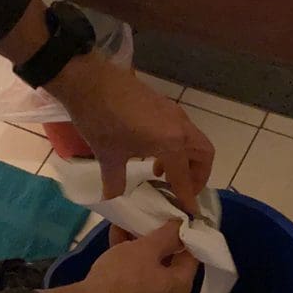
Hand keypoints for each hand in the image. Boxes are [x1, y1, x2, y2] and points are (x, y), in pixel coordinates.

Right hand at [42, 222, 197, 292]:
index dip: (186, 233)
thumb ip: (168, 235)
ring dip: (140, 245)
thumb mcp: (146, 248)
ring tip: (130, 222)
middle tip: (152, 217)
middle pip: (169, 261)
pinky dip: (128, 258)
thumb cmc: (124, 277)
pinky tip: (116, 236)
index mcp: (181, 285)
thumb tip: (182, 225)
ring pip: (149, 267)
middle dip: (158, 237)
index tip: (177, 216)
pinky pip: (135, 276)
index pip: (192, 255)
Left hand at [46, 53, 214, 213]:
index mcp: (171, 142)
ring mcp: (173, 112)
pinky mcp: (163, 104)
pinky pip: (181, 130)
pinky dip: (176, 146)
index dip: (187, 196)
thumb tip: (113, 198)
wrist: (88, 80)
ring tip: (161, 174)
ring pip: (194, 140)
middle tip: (181, 190)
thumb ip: (115, 181)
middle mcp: (180, 126)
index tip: (190, 212)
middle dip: (198, 175)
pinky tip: (151, 153)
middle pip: (204, 154)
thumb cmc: (100, 120)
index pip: (185, 177)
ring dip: (185, 160)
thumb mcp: (108, 156)